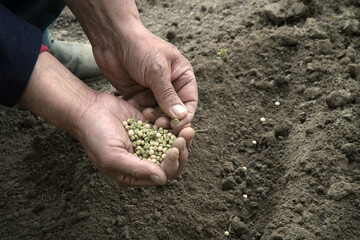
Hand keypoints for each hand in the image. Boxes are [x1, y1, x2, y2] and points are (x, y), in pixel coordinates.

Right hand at [76, 93, 190, 185]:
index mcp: (135, 174)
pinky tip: (178, 121)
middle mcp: (143, 161)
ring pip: (172, 146)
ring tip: (188, 129)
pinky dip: (174, 128)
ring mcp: (148, 144)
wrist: (88, 110)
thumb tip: (162, 179)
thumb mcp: (113, 157)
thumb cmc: (96, 136)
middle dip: (181, 151)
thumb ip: (137, 169)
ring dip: (182, 140)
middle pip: (171, 162)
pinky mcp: (149, 128)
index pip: (162, 175)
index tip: (174, 148)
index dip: (172, 164)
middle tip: (187, 135)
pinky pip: (167, 131)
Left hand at [92, 26, 197, 140]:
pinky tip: (135, 115)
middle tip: (158, 126)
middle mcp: (170, 86)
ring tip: (145, 117)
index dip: (185, 115)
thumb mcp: (157, 70)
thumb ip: (168, 94)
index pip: (189, 101)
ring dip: (153, 118)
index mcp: (182, 76)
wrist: (113, 39)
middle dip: (168, 119)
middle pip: (174, 111)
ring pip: (159, 113)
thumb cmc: (141, 48)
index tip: (176, 125)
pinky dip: (140, 115)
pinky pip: (142, 111)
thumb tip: (181, 115)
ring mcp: (153, 92)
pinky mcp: (138, 96)